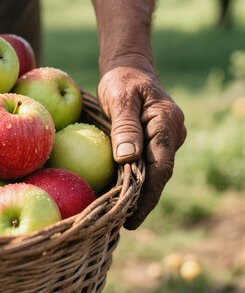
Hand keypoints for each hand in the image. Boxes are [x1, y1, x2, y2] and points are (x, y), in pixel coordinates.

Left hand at [97, 64, 185, 228]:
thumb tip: (127, 160)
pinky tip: (120, 194)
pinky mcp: (155, 141)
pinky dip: (135, 180)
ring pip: (154, 172)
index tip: (133, 218)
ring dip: (140, 193)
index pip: (160, 168)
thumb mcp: (119, 98)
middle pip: (160, 175)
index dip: (148, 196)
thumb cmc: (121, 80)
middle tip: (123, 225)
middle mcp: (173, 134)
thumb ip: (124, 127)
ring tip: (119, 217)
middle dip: (144, 201)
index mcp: (166, 123)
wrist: (129, 67)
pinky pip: (147, 164)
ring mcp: (166, 138)